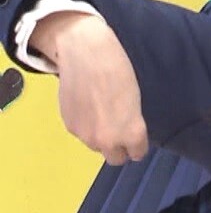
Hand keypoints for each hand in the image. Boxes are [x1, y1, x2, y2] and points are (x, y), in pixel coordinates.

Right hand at [33, 12, 146, 164]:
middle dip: (120, 147)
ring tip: (102, 114)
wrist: (85, 54)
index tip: (137, 135)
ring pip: (97, 147)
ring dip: (101, 137)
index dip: (138, 144)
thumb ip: (131, 123)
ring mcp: (86, 135)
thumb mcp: (135, 100)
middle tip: (120, 129)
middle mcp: (108, 140)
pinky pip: (82, 135)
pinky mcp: (69, 126)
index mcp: (131, 133)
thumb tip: (127, 133)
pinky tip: (88, 107)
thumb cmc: (118, 71)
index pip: (137, 154)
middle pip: (116, 159)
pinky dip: (86, 126)